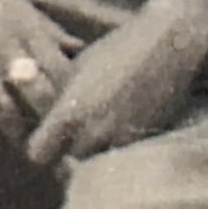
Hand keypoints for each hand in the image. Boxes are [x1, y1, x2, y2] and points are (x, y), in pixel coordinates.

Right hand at [0, 0, 74, 154]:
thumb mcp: (22, 7)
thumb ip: (51, 32)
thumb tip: (82, 51)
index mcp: (27, 29)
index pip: (60, 71)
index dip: (71, 96)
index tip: (77, 113)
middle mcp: (5, 50)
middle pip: (36, 96)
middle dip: (50, 121)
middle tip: (59, 141)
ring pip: (6, 112)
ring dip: (20, 136)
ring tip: (32, 151)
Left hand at [27, 0, 207, 168]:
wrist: (170, 43)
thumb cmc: (119, 48)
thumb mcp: (78, 67)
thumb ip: (57, 98)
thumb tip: (39, 115)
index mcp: (70, 113)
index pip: (38, 154)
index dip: (42, 147)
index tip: (48, 136)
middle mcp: (94, 134)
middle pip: (68, 163)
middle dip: (70, 151)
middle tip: (79, 131)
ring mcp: (122, 142)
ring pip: (96, 164)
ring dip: (96, 153)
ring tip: (103, 128)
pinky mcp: (145, 144)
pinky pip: (122, 158)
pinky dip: (120, 149)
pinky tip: (124, 125)